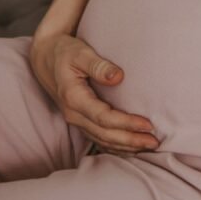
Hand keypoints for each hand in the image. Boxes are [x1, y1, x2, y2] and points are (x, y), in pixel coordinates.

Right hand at [28, 32, 159, 154]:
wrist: (45, 57)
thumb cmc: (65, 51)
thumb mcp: (80, 52)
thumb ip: (98, 65)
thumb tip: (118, 77)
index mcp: (74, 97)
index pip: (104, 117)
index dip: (126, 123)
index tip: (147, 125)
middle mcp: (73, 113)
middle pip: (105, 134)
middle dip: (130, 141)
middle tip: (154, 142)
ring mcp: (75, 119)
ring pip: (101, 140)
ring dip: (125, 146)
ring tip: (148, 147)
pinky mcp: (79, 120)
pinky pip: (97, 138)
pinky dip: (114, 146)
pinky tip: (130, 148)